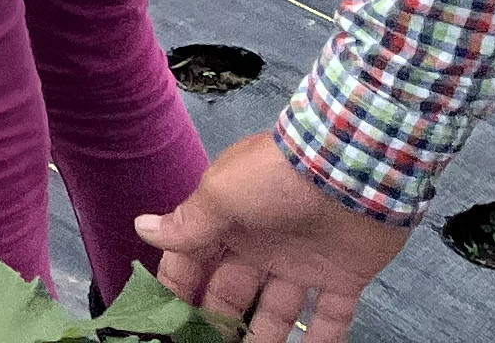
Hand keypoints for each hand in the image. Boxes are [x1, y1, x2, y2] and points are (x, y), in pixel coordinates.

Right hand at [141, 133, 412, 342]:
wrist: (353, 168)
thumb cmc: (277, 180)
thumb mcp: (222, 195)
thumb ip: (187, 222)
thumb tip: (141, 229)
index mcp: (228, 222)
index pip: (193, 260)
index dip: (178, 288)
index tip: (167, 319)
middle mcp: (261, 245)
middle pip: (232, 291)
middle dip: (218, 320)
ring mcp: (303, 262)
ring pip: (278, 311)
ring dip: (264, 337)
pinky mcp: (343, 276)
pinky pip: (332, 315)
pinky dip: (325, 339)